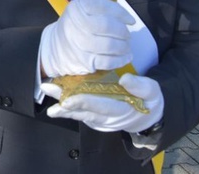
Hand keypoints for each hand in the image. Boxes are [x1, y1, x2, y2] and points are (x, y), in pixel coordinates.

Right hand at [40, 0, 134, 77]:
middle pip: (108, 26)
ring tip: (126, 46)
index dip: (121, 12)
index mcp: (77, 8)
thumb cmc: (72, 25)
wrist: (53, 48)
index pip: (103, 6)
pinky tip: (125, 57)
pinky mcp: (84, 61)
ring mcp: (79, 44)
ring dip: (123, 46)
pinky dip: (120, 59)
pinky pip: (108, 61)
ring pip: (110, 45)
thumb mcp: (79, 7)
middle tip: (127, 35)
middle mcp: (77, 24)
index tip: (131, 20)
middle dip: (123, 31)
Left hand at [42, 73, 163, 132]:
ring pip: (77, 111)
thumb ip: (141, 86)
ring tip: (46, 91)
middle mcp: (106, 117)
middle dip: (64, 101)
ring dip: (60, 102)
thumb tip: (126, 80)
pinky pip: (78, 110)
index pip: (99, 107)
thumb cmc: (150, 99)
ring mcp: (99, 117)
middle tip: (48, 89)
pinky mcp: (94, 113)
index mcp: (120, 111)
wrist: (148, 113)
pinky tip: (54, 94)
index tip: (68, 98)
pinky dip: (65, 104)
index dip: (83, 102)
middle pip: (82, 110)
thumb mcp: (152, 92)